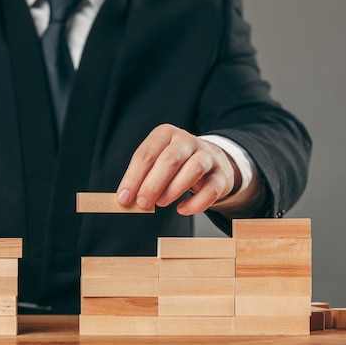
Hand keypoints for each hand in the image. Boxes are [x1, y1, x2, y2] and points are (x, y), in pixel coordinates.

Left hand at [116, 124, 239, 214]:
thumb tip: (126, 199)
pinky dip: (196, 203)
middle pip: (170, 159)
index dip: (133, 178)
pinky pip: (212, 189)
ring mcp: (207, 156)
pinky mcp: (222, 174)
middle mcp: (187, 141)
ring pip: (193, 169)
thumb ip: (141, 179)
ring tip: (161, 203)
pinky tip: (182, 210)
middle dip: (153, 184)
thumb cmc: (175, 165)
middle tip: (142, 203)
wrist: (212, 161)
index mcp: (165, 134)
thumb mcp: (156, 163)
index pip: (146, 154)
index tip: (124, 198)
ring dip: (174, 189)